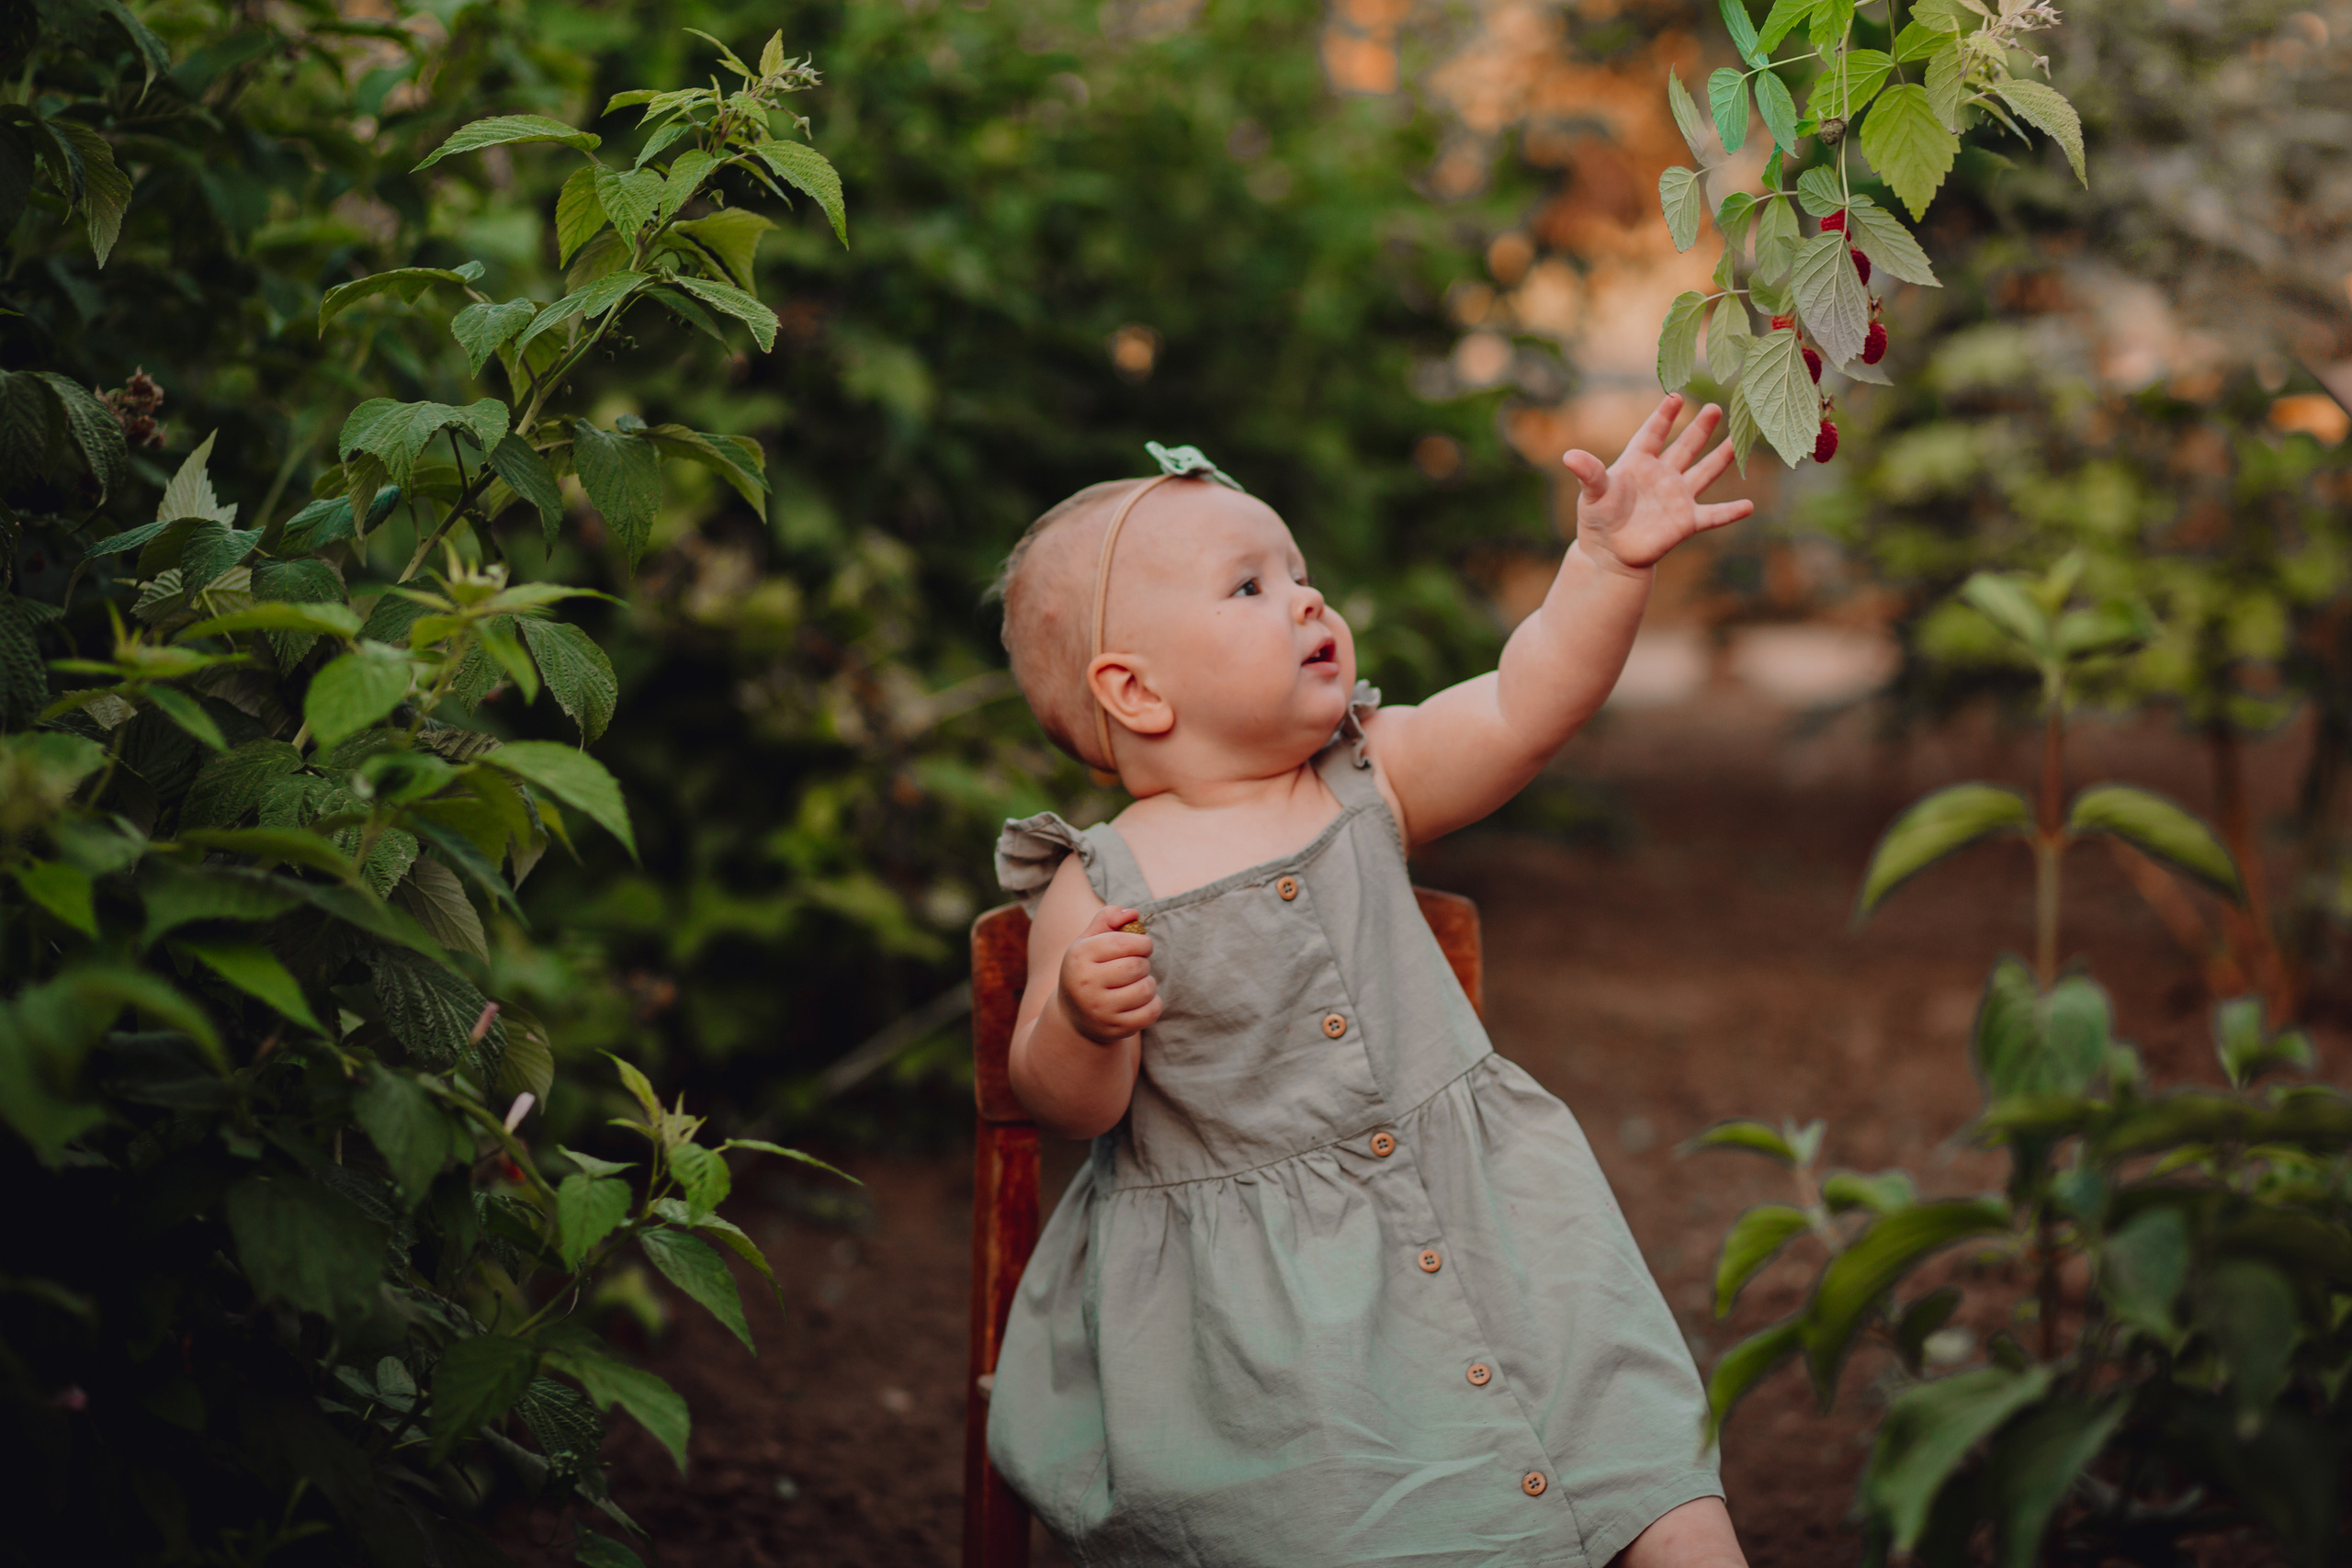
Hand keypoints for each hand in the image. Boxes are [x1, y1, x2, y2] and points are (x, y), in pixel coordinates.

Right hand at [1056, 905, 1160, 1044]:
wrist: (1073, 1016)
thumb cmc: (1088, 969)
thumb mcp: (1088, 941)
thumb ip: (1107, 919)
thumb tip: (1133, 913)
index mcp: (1079, 956)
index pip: (1124, 942)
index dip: (1142, 942)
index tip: (1141, 947)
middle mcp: (1086, 984)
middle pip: (1137, 966)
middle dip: (1144, 963)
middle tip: (1135, 967)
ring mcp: (1100, 1010)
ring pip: (1146, 989)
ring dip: (1148, 983)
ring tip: (1135, 984)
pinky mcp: (1114, 1029)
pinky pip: (1151, 1012)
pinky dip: (1153, 1004)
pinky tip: (1140, 1001)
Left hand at [1562, 394, 1753, 576]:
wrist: (1610, 553)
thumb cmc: (1598, 518)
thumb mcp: (1593, 493)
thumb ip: (1589, 472)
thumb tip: (1569, 455)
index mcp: (1638, 462)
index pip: (1652, 433)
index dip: (1663, 416)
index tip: (1675, 396)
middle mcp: (1662, 475)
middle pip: (1685, 446)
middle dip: (1700, 427)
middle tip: (1716, 406)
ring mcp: (1677, 497)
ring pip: (1704, 472)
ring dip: (1721, 457)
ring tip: (1739, 439)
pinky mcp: (1686, 521)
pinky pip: (1713, 515)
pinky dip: (1730, 512)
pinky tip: (1749, 505)